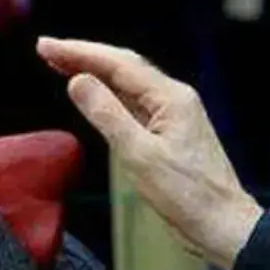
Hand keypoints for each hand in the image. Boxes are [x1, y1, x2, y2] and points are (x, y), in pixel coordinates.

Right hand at [36, 36, 263, 269]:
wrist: (223, 224)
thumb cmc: (186, 194)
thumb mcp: (139, 155)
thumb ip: (107, 115)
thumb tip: (78, 81)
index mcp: (171, 97)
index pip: (118, 64)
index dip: (79, 52)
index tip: (45, 46)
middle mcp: (175, 99)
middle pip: (124, 68)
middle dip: (85, 57)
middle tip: (47, 51)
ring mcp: (175, 116)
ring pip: (130, 85)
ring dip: (96, 74)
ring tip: (62, 66)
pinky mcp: (172, 134)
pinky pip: (136, 105)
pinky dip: (111, 96)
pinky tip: (96, 97)